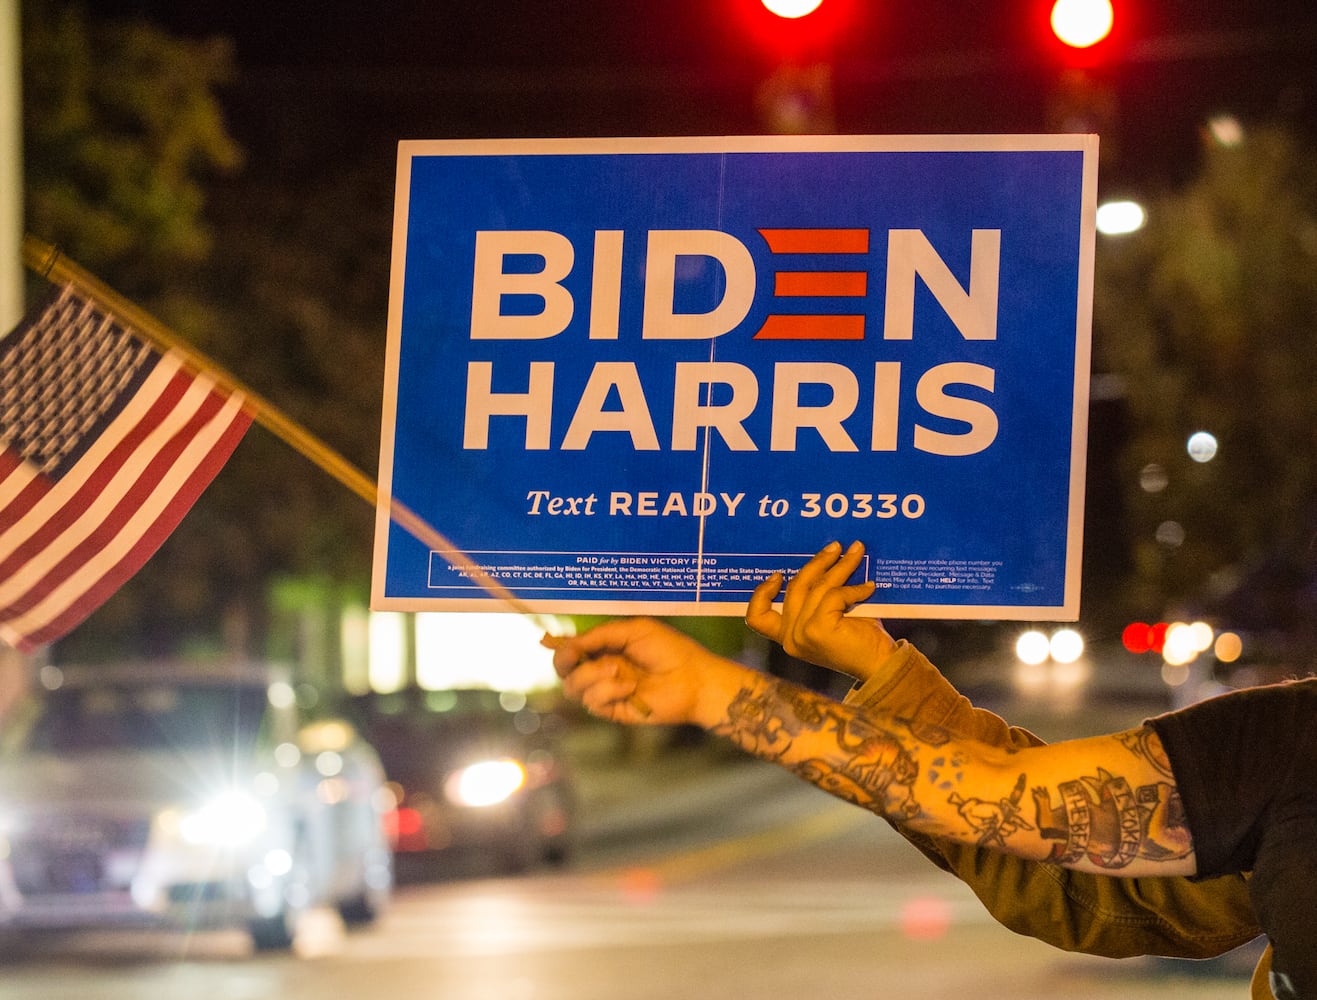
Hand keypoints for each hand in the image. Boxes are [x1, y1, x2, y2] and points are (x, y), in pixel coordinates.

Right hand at [543, 618, 744, 727]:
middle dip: (563, 660)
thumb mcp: (633, 631)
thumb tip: (567, 642)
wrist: (693, 678)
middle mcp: (602, 670)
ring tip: (618, 670)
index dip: (558, 645)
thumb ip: (599, 635)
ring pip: (573, 687)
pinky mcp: (614, 710)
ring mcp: (607, 691)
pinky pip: (592, 702)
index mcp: (606, 649)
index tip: (548, 640)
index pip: (572, 649)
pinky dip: (608, 690)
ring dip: (591, 675)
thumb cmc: (669, 650)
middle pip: (563, 670)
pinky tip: (629, 687)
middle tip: (573, 654)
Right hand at [745, 540, 896, 682]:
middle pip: (795, 588)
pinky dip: (854, 588)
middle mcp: (790, 638)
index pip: (757, 618)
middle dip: (817, 563)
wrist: (880, 667)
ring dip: (841, 566)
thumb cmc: (860, 643)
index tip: (778, 575)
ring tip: (856, 553)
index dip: (761, 594)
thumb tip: (822, 562)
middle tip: (835, 547)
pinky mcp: (817, 629)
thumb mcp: (830, 618)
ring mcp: (801, 634)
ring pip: (818, 587)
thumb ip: (817, 601)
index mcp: (788, 638)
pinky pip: (835, 595)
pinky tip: (869, 586)